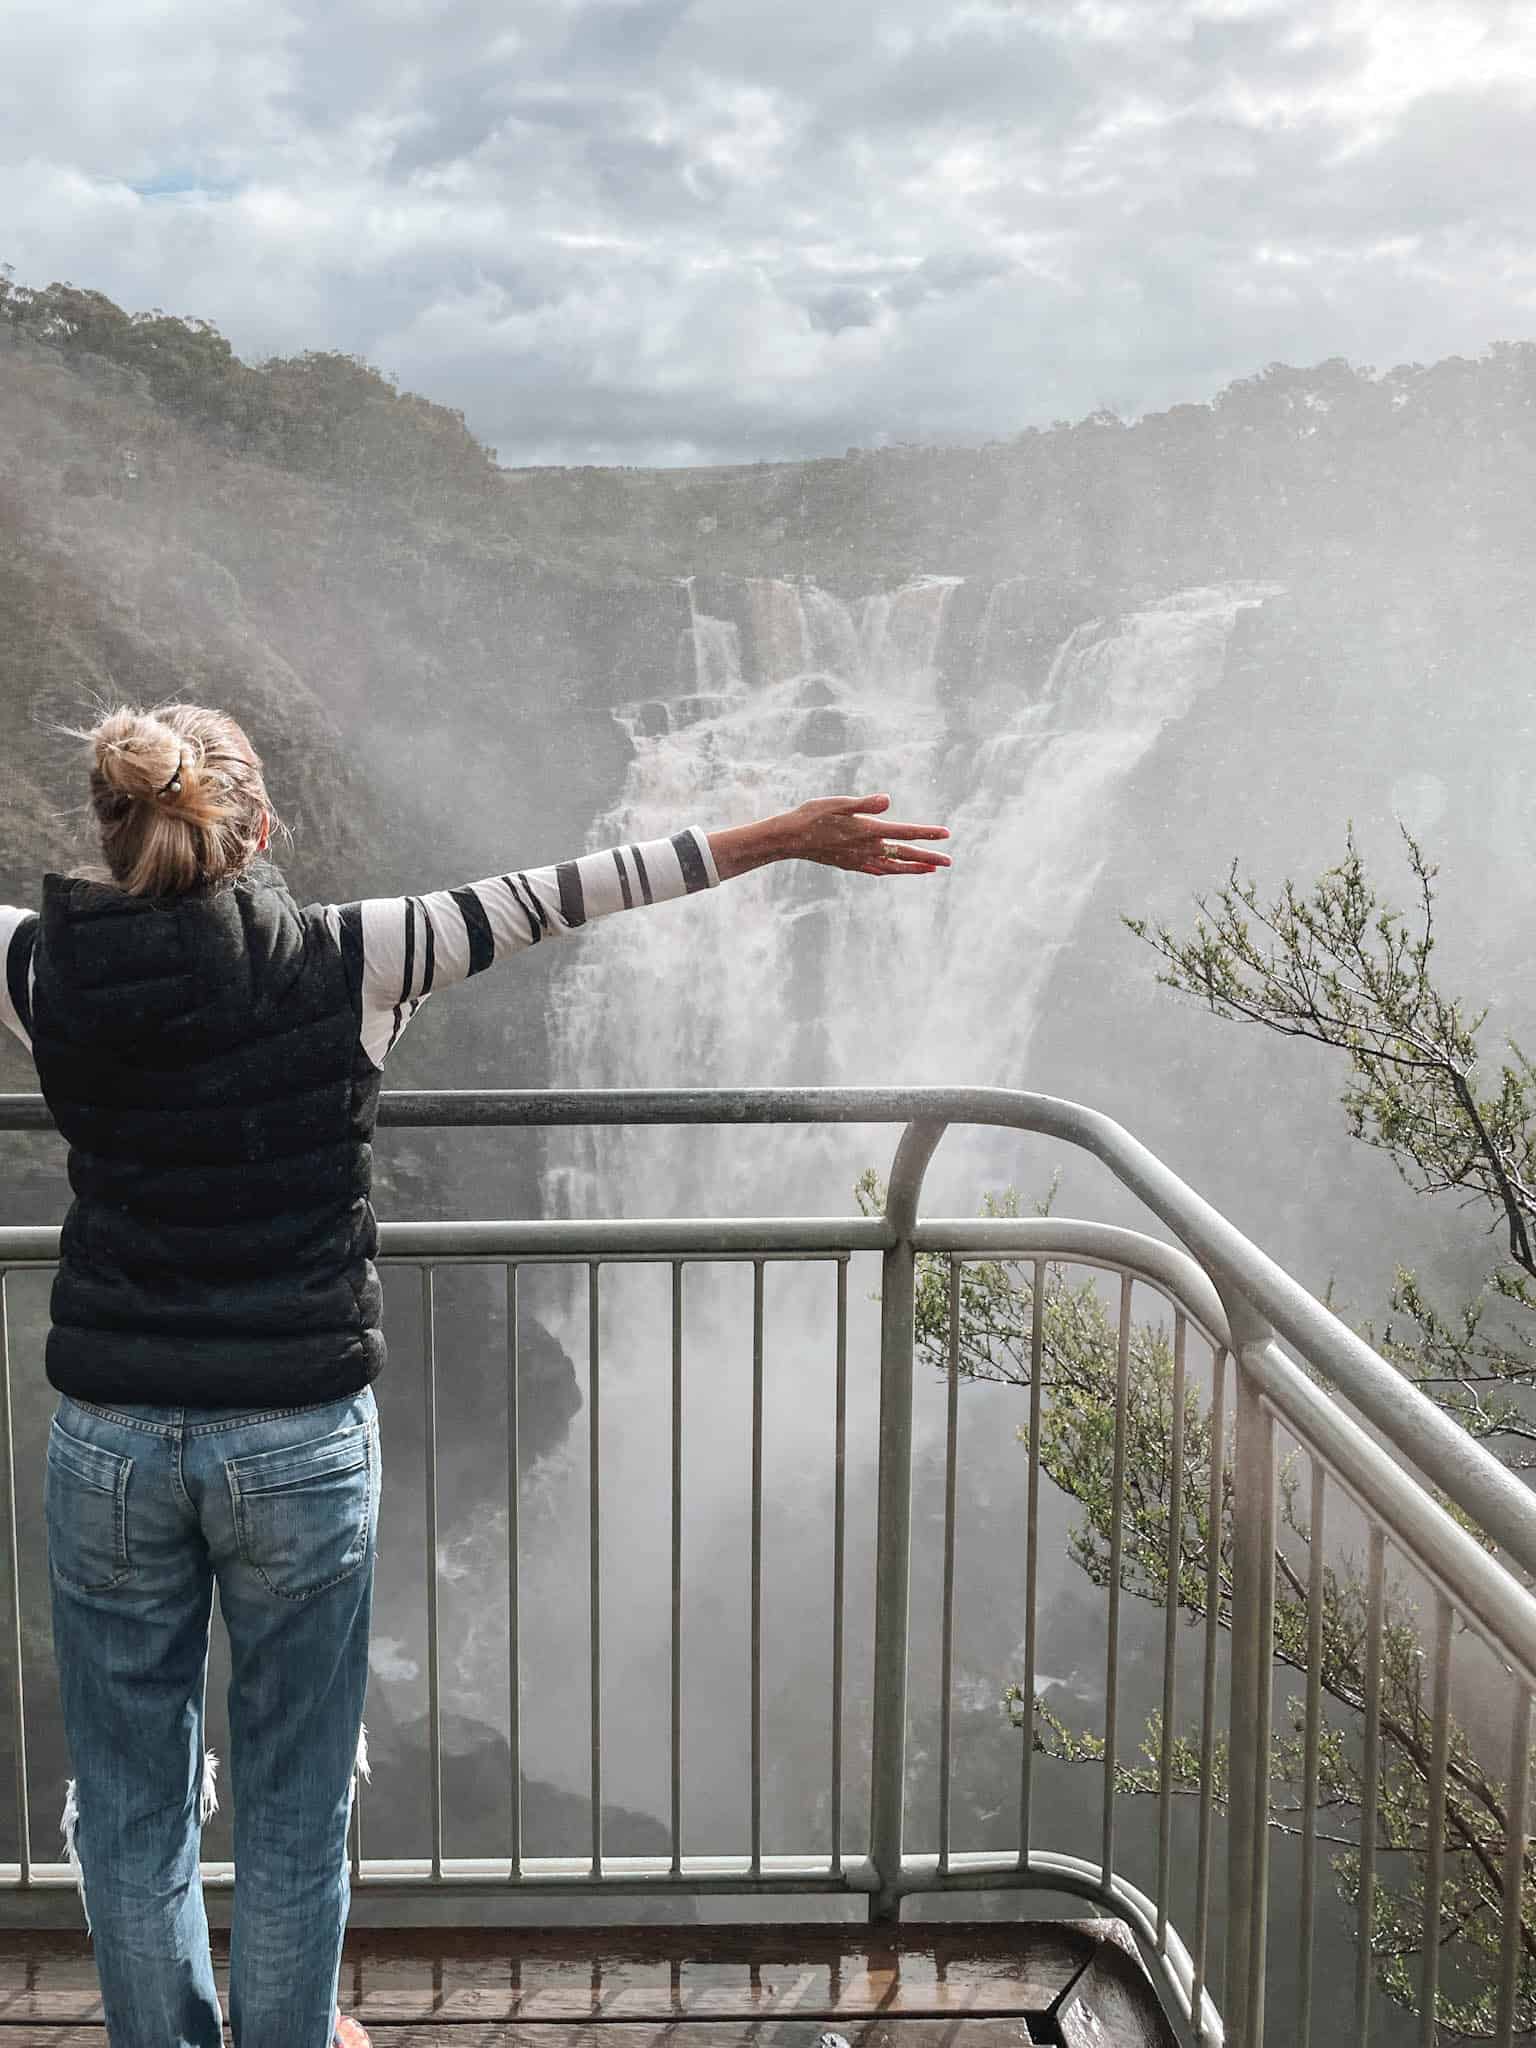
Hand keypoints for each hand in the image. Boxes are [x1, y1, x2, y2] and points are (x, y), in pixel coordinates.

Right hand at [780, 794, 951, 874]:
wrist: (790, 839)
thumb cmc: (813, 815)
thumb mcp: (838, 803)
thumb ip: (865, 804)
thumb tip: (887, 800)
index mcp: (868, 831)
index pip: (904, 832)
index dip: (927, 833)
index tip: (946, 834)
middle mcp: (867, 849)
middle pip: (904, 854)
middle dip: (929, 856)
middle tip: (950, 861)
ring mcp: (859, 860)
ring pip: (894, 867)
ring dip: (914, 868)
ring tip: (932, 869)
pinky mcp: (850, 865)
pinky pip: (878, 871)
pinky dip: (893, 871)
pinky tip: (897, 871)